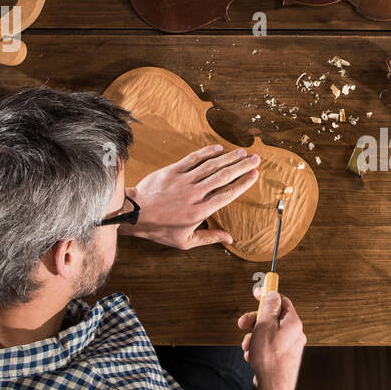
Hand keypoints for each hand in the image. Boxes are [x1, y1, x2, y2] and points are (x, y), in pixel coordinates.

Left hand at [121, 144, 259, 248]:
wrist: (134, 214)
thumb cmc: (159, 229)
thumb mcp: (185, 241)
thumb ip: (209, 238)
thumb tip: (229, 239)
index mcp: (200, 212)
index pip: (227, 194)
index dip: (243, 183)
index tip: (255, 175)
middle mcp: (195, 194)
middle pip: (224, 177)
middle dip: (242, 166)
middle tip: (256, 159)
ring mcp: (183, 181)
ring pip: (211, 166)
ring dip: (229, 158)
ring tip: (242, 152)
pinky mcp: (172, 171)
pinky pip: (193, 159)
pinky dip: (207, 152)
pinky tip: (218, 148)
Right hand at [237, 291, 305, 389]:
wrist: (273, 388)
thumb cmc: (269, 358)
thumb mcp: (265, 326)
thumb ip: (269, 308)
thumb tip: (273, 294)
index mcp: (294, 323)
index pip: (282, 301)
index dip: (268, 295)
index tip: (256, 293)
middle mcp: (295, 334)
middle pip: (273, 318)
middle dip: (255, 320)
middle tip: (242, 324)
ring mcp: (290, 347)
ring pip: (268, 333)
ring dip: (254, 337)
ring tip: (247, 347)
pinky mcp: (283, 358)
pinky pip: (269, 346)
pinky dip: (258, 348)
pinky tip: (251, 356)